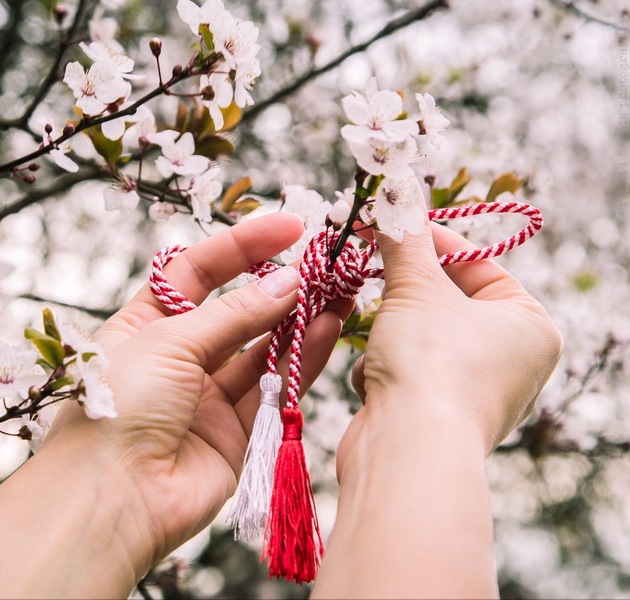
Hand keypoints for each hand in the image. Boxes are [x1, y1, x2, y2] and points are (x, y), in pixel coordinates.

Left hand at [44, 213, 351, 588]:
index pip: (196, 271)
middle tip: (324, 262)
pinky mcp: (236, 432)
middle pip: (236, 309)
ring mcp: (207, 396)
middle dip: (278, 284)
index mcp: (143, 325)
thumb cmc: (119, 408)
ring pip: (262, 348)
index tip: (289, 226)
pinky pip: (274, 388)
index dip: (240, 246)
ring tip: (340, 290)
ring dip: (299, 319)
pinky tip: (327, 328)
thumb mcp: (170, 341)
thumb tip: (287, 281)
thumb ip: (234, 314)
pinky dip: (301, 358)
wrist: (112, 500)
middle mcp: (177, 357)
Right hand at [340, 220, 562, 472]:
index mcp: (530, 326)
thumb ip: (404, 238)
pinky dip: (384, 369)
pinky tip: (378, 383)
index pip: (478, 264)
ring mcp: (474, 393)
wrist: (407, 454)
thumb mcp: (415, 287)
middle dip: (403, 290)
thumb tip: (394, 186)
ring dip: (389, 331)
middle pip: (446, 301)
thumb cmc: (430, 365)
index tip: (392, 223)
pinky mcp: (435, 417)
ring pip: (419, 335)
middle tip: (370, 264)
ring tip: (381, 340)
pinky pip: (406, 371)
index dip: (431, 241)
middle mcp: (511, 361)